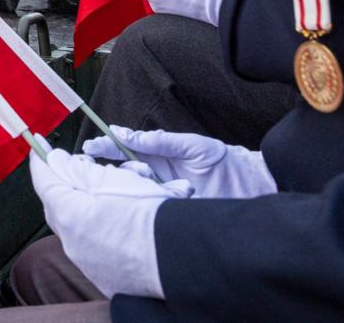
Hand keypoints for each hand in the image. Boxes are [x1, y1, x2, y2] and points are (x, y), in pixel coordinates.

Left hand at [30, 148, 191, 298]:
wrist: (179, 256)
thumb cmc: (148, 212)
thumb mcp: (112, 179)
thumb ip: (76, 168)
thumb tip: (56, 161)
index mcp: (69, 216)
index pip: (44, 182)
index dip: (41, 160)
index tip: (38, 145)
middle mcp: (72, 243)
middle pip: (58, 205)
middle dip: (64, 183)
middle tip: (77, 166)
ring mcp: (87, 263)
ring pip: (76, 226)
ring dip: (84, 206)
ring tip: (107, 190)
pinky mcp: (104, 276)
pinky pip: (92, 247)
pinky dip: (98, 229)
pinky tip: (116, 218)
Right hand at [83, 127, 275, 198]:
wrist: (250, 190)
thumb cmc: (224, 164)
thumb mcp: (195, 147)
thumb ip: (164, 141)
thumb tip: (133, 135)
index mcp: (161, 152)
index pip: (128, 146)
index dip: (110, 144)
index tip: (94, 143)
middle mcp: (157, 171)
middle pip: (124, 165)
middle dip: (108, 158)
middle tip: (92, 153)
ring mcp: (161, 190)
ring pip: (134, 184)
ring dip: (132, 176)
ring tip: (145, 172)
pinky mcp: (168, 208)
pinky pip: (148, 203)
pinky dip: (145, 197)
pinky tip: (153, 192)